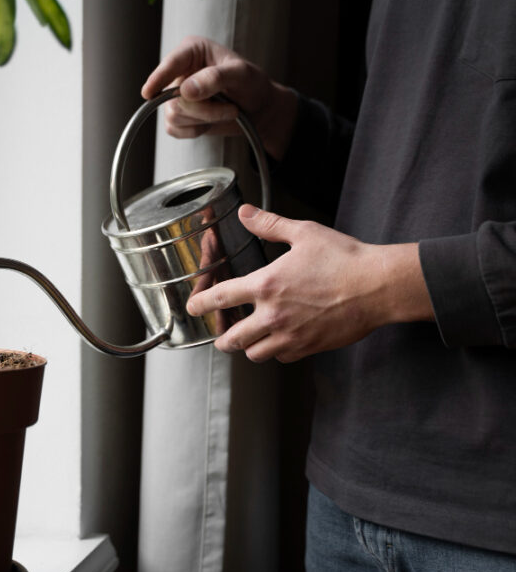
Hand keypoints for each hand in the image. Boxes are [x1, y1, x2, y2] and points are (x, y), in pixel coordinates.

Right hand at [141, 36, 297, 159]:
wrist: (257, 108)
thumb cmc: (251, 84)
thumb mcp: (241, 75)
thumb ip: (215, 78)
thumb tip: (186, 90)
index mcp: (192, 51)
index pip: (171, 64)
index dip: (158, 78)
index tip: (148, 92)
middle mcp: (179, 72)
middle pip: (173, 98)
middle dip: (204, 109)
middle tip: (231, 108)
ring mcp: (175, 96)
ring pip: (174, 116)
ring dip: (205, 120)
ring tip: (226, 111)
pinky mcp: (177, 116)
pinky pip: (175, 130)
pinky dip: (197, 131)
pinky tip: (212, 121)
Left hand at [186, 205, 433, 362]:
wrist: (378, 287)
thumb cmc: (344, 258)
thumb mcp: (304, 234)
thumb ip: (269, 225)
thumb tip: (245, 213)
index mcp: (266, 285)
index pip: (220, 299)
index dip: (200, 304)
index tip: (193, 308)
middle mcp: (273, 315)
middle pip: (231, 339)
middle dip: (221, 338)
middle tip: (221, 334)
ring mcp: (290, 336)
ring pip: (254, 354)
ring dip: (248, 347)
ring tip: (249, 338)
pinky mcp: (309, 348)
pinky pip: (281, 358)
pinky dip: (275, 352)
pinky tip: (279, 340)